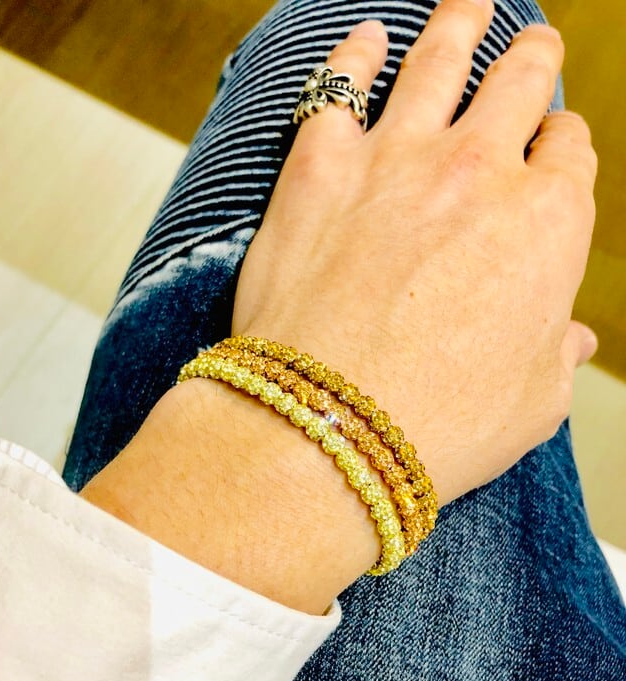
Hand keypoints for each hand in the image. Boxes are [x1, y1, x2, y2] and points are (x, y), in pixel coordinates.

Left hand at [233, 0, 597, 507]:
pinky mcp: (320, 167)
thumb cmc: (439, 428)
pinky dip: (355, 54)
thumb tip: (569, 340)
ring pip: (440, 60)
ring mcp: (397, 160)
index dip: (562, 147)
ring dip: (460, 26)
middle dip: (531, 62)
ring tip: (468, 5)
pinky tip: (365, 38)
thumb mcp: (532, 405)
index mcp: (547, 225)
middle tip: (532, 47)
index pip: (568, 156)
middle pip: (518, 86)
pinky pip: (340, 84)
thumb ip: (553, 356)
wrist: (331, 428)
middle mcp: (480, 173)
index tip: (552, 148)